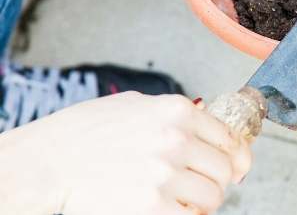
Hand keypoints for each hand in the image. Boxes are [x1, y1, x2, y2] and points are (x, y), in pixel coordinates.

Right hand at [0, 92, 251, 214]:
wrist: (47, 162)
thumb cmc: (84, 132)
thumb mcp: (136, 105)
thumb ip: (176, 115)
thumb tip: (210, 128)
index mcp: (177, 111)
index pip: (229, 137)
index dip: (235, 155)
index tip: (235, 166)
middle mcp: (177, 139)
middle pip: (225, 169)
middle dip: (215, 180)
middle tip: (200, 184)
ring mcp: (165, 174)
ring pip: (213, 196)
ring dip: (202, 202)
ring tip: (181, 198)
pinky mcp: (152, 206)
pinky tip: (170, 208)